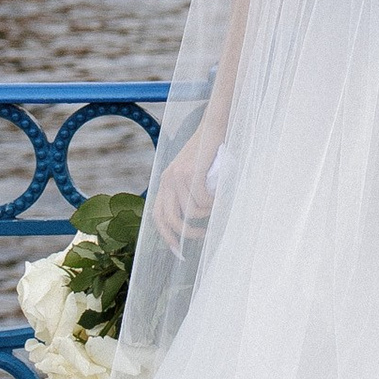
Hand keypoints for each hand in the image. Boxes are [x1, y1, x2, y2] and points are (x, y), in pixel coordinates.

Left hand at [149, 107, 225, 248]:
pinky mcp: (191, 172)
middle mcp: (167, 180)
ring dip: (207, 213)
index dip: (166, 236)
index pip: (158, 216)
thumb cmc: (208, 152)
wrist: (214, 127)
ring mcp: (177, 176)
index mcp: (165, 183)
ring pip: (191, 211)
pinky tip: (221, 196)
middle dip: (188, 233)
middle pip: (171, 219)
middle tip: (204, 235)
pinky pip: (202, 199)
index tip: (179, 251)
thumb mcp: (192, 173)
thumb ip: (187, 191)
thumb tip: (193, 220)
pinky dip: (214, 202)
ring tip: (218, 205)